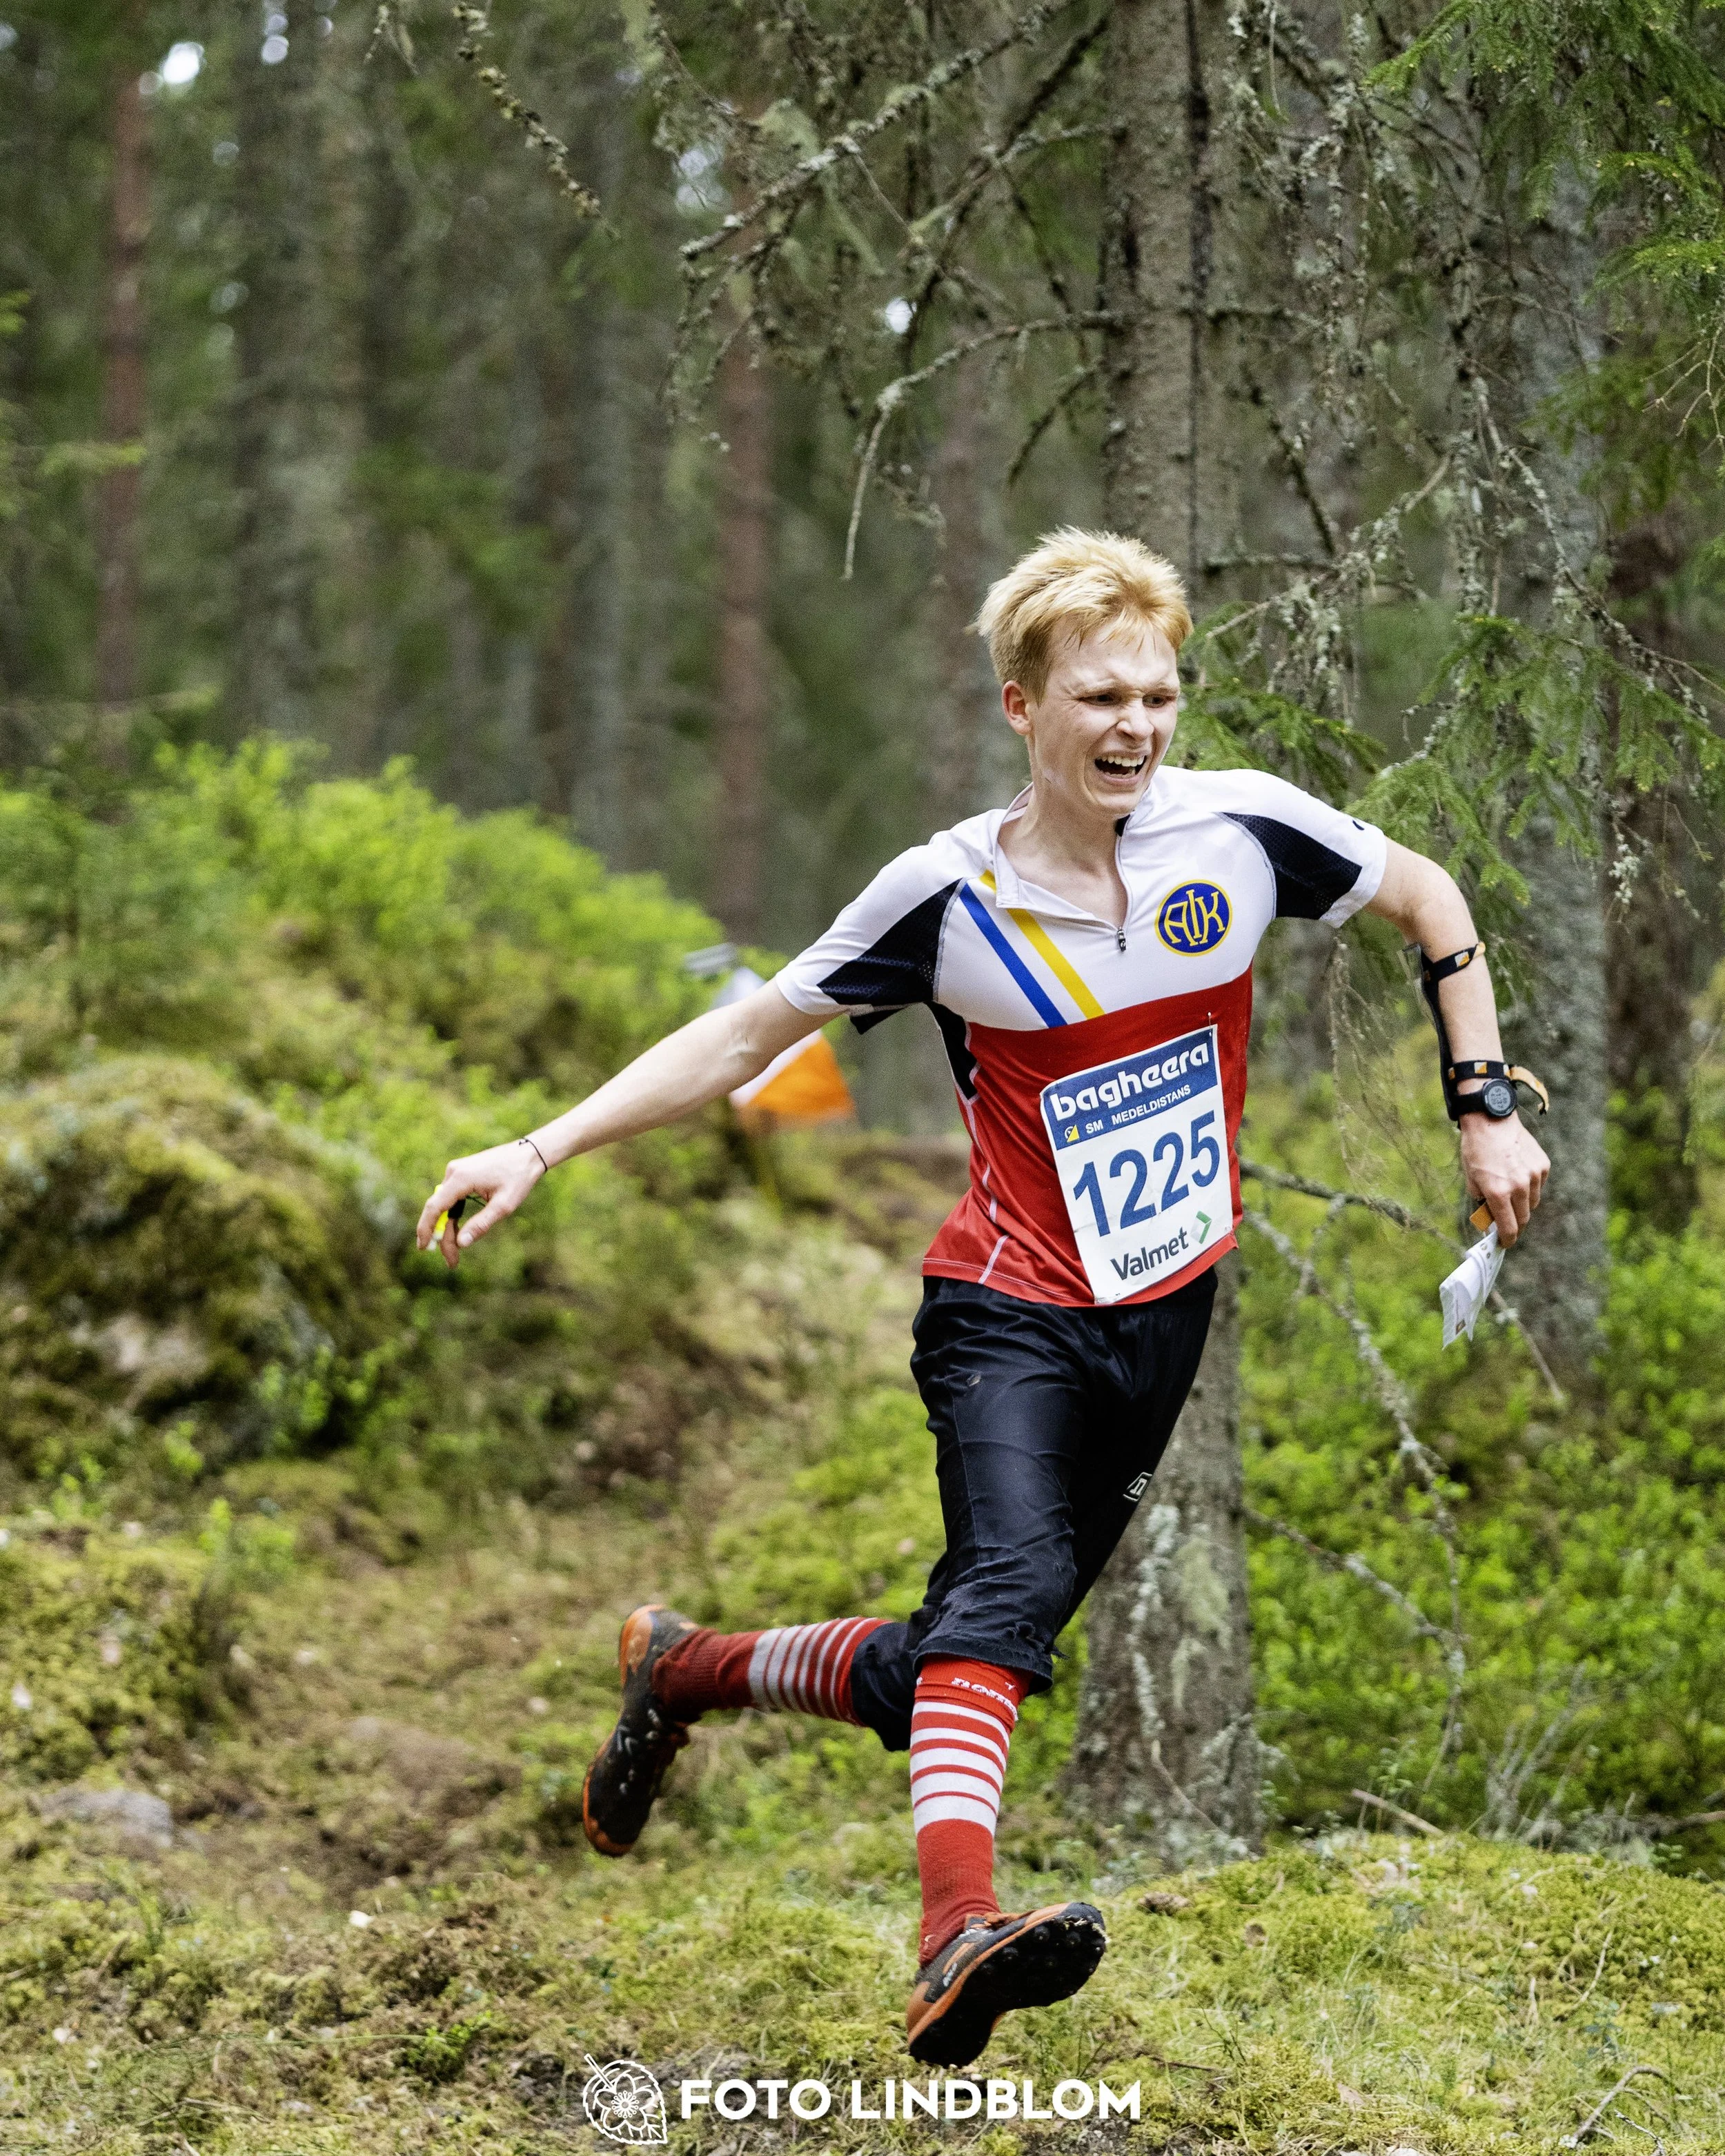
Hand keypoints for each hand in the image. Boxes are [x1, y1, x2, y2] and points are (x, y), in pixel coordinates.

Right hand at [415, 1140, 546, 1268]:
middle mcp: (453, 1172)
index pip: (434, 1207)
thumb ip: (481, 1224)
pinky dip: (453, 1215)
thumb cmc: (519, 1178)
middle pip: (439, 1210)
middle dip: (443, 1237)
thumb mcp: (504, 1206)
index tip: (422, 1248)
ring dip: (448, 1228)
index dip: (425, 1229)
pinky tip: (458, 1232)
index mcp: (460, 1178)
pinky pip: (451, 1198)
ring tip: (456, 1253)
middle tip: (452, 1262)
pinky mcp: (462, 1173)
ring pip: (445, 1205)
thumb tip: (461, 1244)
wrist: (529, 1154)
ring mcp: (457, 1171)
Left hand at [1458, 1112, 1548, 1246]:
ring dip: (1523, 1204)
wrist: (1491, 1120)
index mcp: (1498, 1192)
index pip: (1509, 1227)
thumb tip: (1490, 1218)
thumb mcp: (1471, 1179)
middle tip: (1508, 1223)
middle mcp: (1518, 1187)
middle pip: (1524, 1218)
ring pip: (1532, 1203)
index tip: (1505, 1244)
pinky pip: (1538, 1186)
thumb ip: (1482, 1201)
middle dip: (1515, 1224)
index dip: (1507, 1239)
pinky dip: (1530, 1187)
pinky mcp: (1543, 1166)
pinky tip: (1518, 1175)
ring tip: (1511, 1193)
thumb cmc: (1476, 1149)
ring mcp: (1533, 1176)